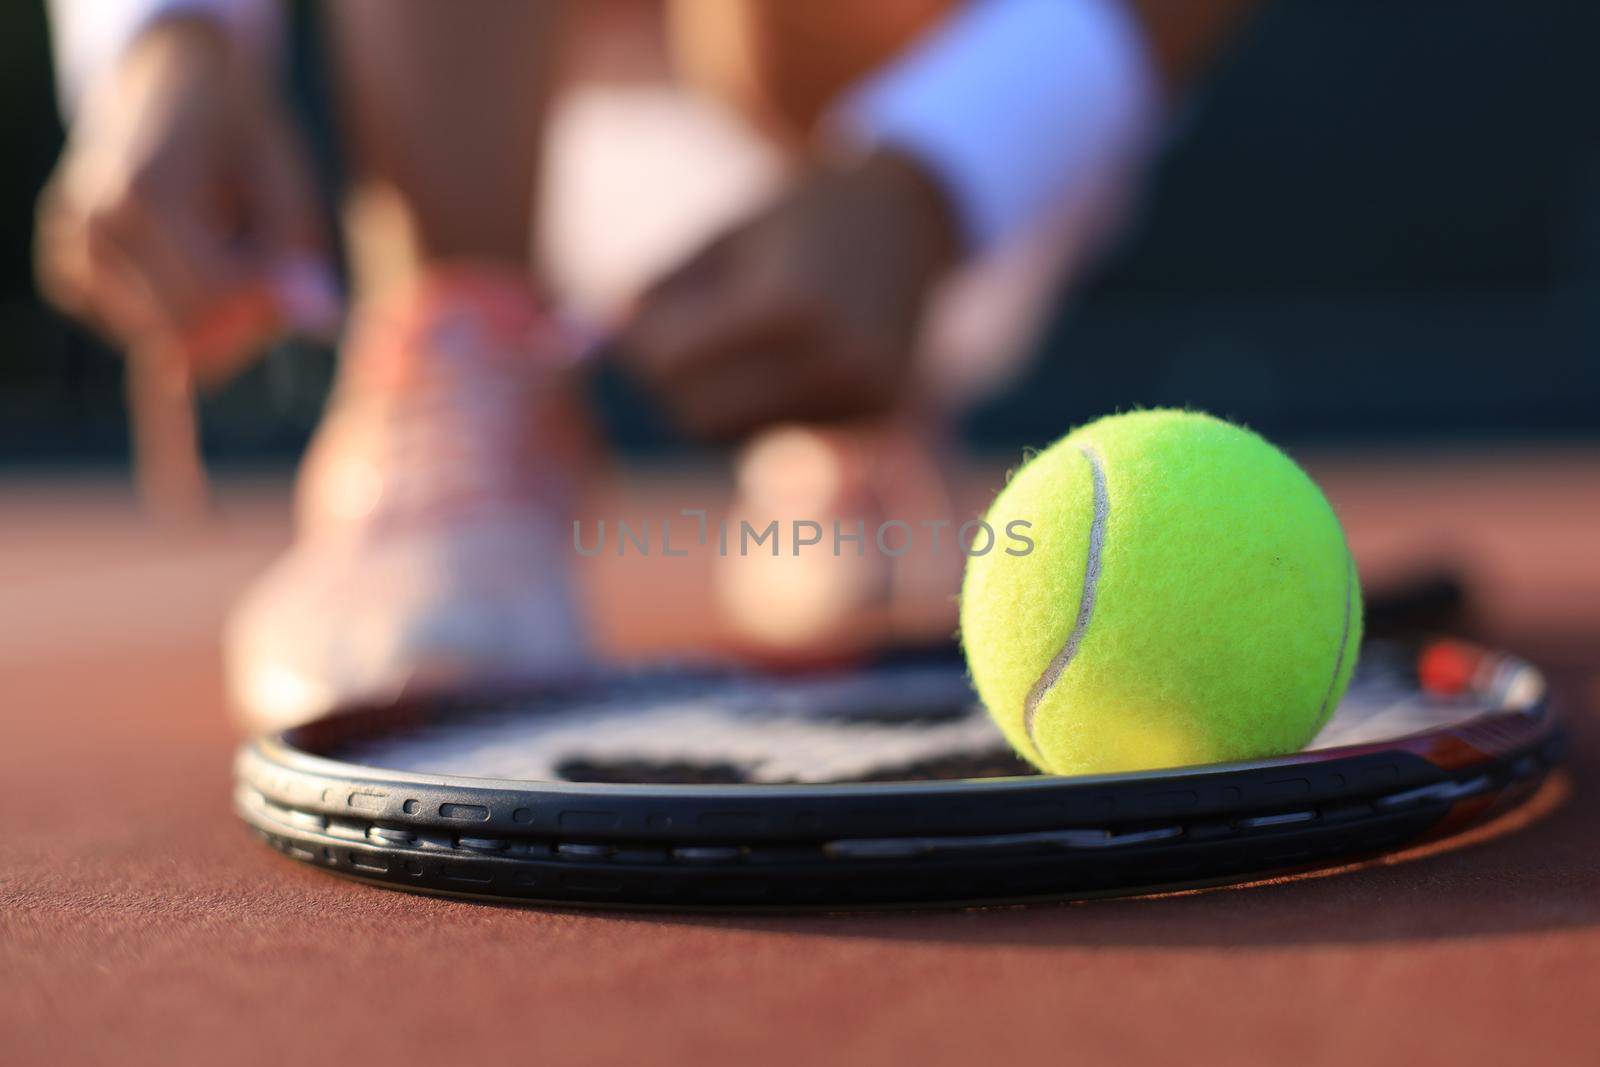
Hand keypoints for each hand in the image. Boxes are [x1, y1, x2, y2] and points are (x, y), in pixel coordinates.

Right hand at [35, 17, 331, 380]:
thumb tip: (323, 326)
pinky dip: (181, 318)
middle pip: (187, 336)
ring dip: (214, 321)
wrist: (169, 93)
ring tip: (227, 258)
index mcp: (144, 193)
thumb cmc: (240, 140)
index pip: (212, 298)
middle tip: (271, 274)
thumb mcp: (286, 185)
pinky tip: (191, 268)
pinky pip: (145, 336)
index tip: (300, 282)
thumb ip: (298, 256)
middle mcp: (93, 226)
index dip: (267, 306)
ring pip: (166, 347)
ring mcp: (70, 253)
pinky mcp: (67, 277)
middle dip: (244, 321)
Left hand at [617, 148, 959, 439]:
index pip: (668, 366)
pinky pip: (782, 435)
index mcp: (784, 304)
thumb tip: (585, 346)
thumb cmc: (800, 219)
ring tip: (734, 345)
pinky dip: (760, 410)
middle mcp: (830, 358)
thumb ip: (657, 295)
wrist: (912, 219)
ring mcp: (861, 394)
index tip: (638, 322)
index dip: (640, 347)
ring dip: (715, 400)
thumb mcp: (722, 239)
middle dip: (670, 384)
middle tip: (671, 343)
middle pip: (696, 416)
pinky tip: (781, 364)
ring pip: (736, 435)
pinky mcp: (878, 417)